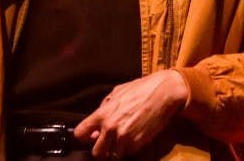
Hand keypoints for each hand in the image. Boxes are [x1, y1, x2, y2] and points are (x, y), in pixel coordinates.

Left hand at [73, 70, 187, 158]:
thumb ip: (104, 108)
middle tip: (108, 144)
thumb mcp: (117, 92)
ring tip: (123, 141)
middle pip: (96, 153)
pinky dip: (130, 149)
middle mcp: (111, 128)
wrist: (163, 93)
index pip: (80, 134)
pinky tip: (134, 138)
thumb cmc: (141, 89)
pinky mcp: (138, 144)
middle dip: (101, 149)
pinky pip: (128, 153)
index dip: (84, 137)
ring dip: (117, 150)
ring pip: (113, 156)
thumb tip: (96, 126)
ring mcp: (124, 138)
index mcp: (102, 114)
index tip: (91, 136)